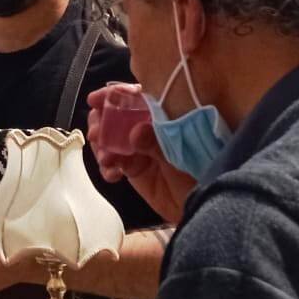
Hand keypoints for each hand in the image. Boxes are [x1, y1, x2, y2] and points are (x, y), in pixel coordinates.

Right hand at [87, 83, 193, 222]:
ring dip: (101, 147)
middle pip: (115, 116)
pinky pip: (111, 163)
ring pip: (109, 139)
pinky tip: (112, 175)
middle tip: (97, 134)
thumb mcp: (181, 153)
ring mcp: (137, 147)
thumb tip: (135, 133)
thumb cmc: (201, 171)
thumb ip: (157, 142)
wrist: (202, 204)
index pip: (134, 96)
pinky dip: (106, 167)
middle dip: (101, 122)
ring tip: (106, 159)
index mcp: (162, 114)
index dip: (113, 94)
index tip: (96, 100)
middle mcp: (147, 127)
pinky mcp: (132, 168)